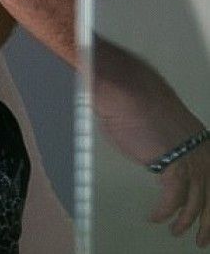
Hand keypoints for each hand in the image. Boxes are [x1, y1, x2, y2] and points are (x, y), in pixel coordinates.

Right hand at [93, 38, 209, 245]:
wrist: (129, 91)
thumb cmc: (138, 101)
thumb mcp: (160, 123)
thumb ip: (169, 143)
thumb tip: (163, 155)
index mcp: (201, 138)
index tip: (207, 214)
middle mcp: (202, 151)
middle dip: (208, 220)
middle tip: (203, 240)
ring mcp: (190, 160)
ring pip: (196, 201)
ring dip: (187, 221)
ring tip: (177, 232)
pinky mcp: (173, 168)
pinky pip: (172, 200)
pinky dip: (164, 212)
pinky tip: (156, 217)